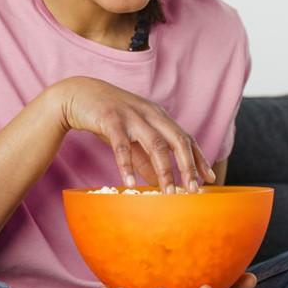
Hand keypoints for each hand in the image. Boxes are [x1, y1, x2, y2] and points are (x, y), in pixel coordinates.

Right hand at [56, 76, 216, 192]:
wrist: (78, 94)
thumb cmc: (109, 117)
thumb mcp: (132, 137)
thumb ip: (146, 159)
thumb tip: (161, 183)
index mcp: (159, 116)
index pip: (185, 138)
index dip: (198, 158)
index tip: (209, 178)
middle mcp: (150, 113)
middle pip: (177, 140)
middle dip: (188, 166)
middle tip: (193, 190)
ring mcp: (132, 115)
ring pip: (155, 144)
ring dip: (164, 170)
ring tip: (168, 193)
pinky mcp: (111, 119)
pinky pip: (122, 146)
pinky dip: (127, 165)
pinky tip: (129, 183)